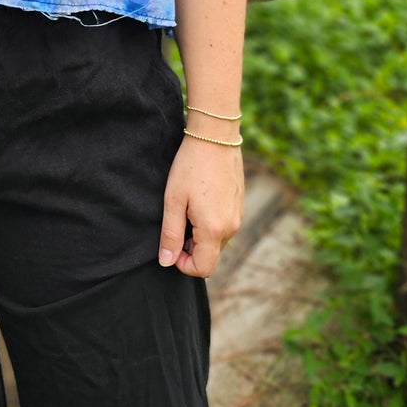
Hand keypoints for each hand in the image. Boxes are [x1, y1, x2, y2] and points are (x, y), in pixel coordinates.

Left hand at [158, 135, 242, 277]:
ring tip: (187, 208)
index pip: (203, 269)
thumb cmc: (191, 167)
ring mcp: (239, 217)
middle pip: (210, 256)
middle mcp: (232, 228)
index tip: (171, 244)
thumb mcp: (173, 200)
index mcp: (214, 230)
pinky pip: (224, 226)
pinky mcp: (240, 206)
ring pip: (217, 242)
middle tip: (177, 220)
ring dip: (200, 235)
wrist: (215, 137)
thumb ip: (170, 235)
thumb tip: (166, 261)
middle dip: (191, 248)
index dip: (184, 264)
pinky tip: (200, 200)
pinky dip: (210, 223)